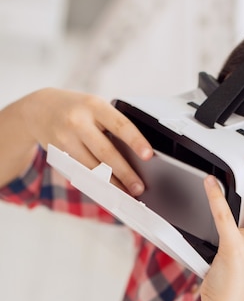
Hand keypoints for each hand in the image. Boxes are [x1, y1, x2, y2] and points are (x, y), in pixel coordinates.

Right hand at [22, 88, 152, 194]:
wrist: (38, 110)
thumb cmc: (76, 110)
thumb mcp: (94, 107)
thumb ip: (112, 126)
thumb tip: (136, 158)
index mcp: (94, 106)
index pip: (120, 125)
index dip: (135, 141)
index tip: (148, 156)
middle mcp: (78, 122)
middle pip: (106, 153)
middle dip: (125, 173)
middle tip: (139, 187)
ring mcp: (66, 139)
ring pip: (93, 168)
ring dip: (112, 184)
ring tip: (126, 194)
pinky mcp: (59, 155)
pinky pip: (82, 174)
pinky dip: (97, 184)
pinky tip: (107, 192)